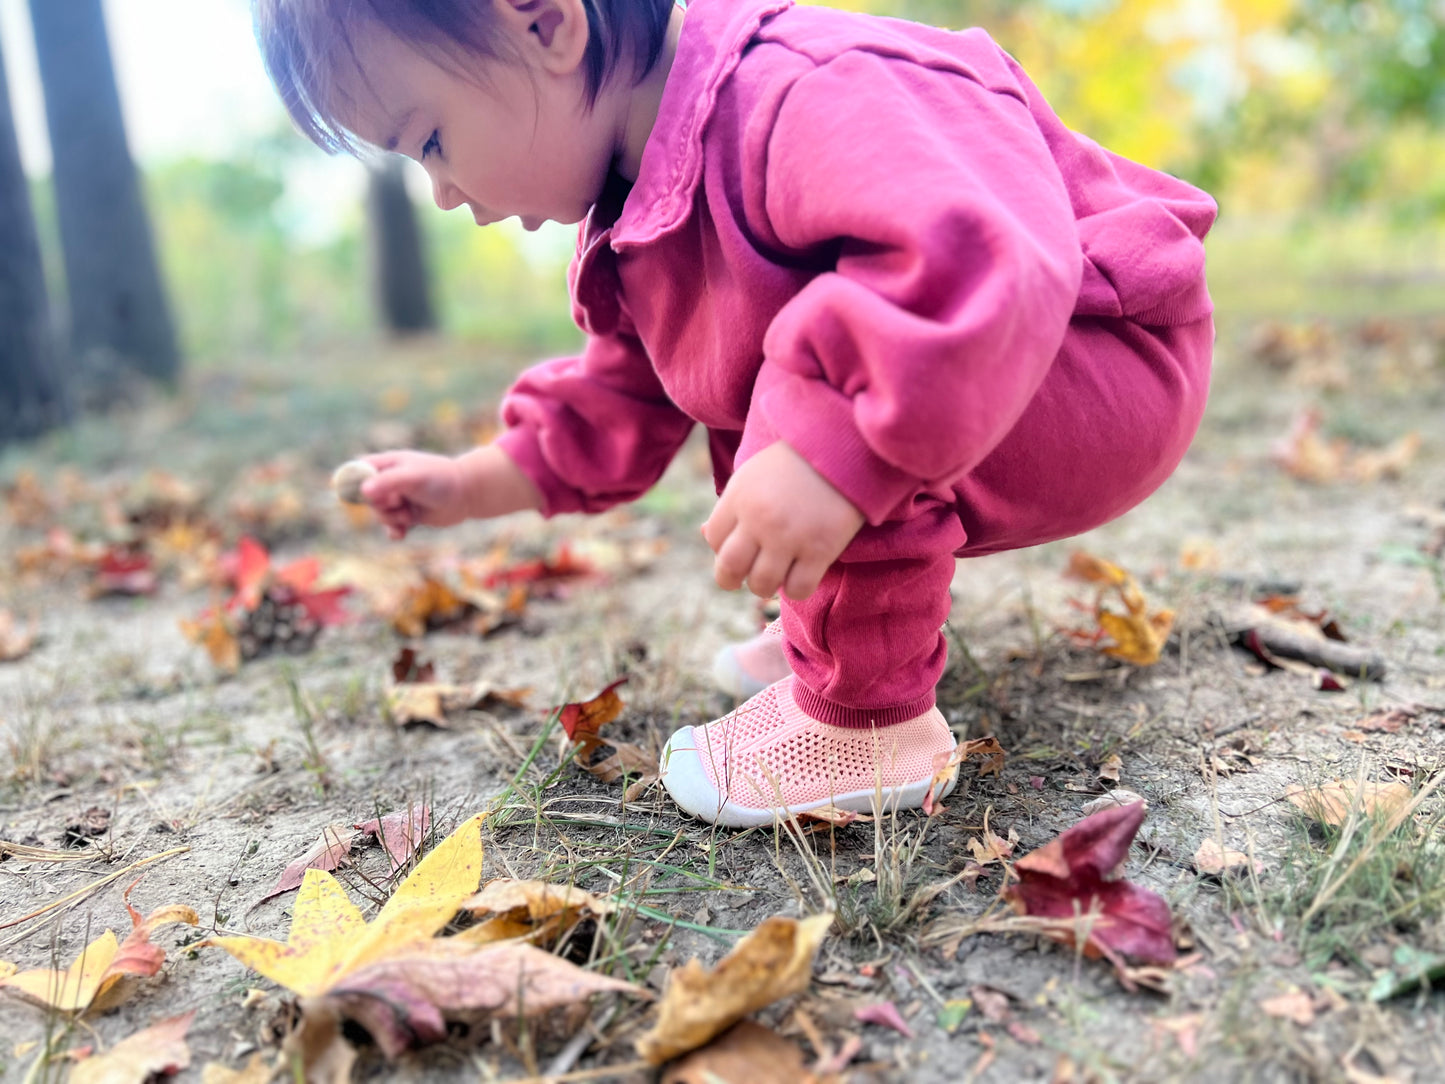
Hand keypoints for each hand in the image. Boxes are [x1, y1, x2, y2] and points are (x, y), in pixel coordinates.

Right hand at [359, 446, 541, 539]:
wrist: (467, 494)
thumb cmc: (441, 479)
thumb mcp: (413, 477)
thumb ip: (388, 482)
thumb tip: (363, 491)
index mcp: (388, 463)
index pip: (359, 469)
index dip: (353, 482)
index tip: (357, 493)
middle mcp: (390, 481)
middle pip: (366, 498)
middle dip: (380, 505)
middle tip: (398, 501)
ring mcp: (399, 498)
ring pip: (380, 514)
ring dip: (392, 519)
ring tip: (409, 515)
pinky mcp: (408, 515)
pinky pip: (391, 527)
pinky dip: (395, 531)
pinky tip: (401, 534)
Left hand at [702, 441, 864, 600]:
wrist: (845, 448)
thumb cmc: (796, 463)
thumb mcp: (753, 474)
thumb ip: (732, 506)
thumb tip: (703, 535)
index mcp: (739, 496)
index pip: (713, 538)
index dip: (722, 549)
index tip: (740, 549)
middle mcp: (759, 519)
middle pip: (729, 568)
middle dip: (732, 580)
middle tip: (746, 578)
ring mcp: (788, 536)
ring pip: (761, 585)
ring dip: (766, 586)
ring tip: (778, 573)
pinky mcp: (820, 549)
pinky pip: (798, 589)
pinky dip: (797, 589)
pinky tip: (803, 574)